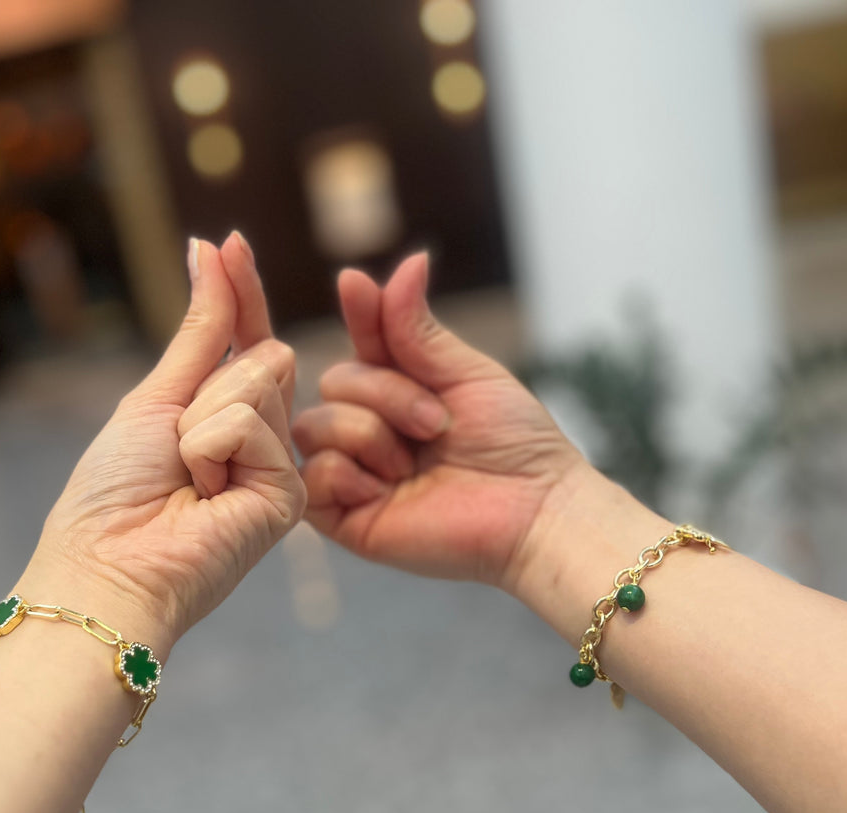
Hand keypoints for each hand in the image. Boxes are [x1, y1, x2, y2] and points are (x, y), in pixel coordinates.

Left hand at [20, 233, 303, 654]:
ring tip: (187, 478)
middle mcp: (259, 441)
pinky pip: (253, 424)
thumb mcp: (154, 396)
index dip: (239, 291)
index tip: (228, 240)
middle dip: (209, 382)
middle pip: (263, 354)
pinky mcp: (291, 495)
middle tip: (176, 444)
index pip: (245, 340)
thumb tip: (210, 248)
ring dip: (201, 422)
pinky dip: (212, 448)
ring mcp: (278, 467)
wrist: (108, 566)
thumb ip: (200, 331)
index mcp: (224, 418)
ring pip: (260, 380)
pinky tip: (205, 495)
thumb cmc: (114, 494)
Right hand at [293, 252, 582, 591]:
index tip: (355, 284)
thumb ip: (418, 326)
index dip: (358, 312)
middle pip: (333, 381)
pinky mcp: (344, 518)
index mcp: (398, 392)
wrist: (534, 510)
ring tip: (415, 465)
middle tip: (438, 426)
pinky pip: (312, 476)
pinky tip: (388, 489)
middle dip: (386, 395)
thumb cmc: (514, 443)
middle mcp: (369, 429)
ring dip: (370, 436)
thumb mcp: (465, 371)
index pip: (361, 342)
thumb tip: (408, 260)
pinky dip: (348, 474)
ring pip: (314, 426)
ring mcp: (354, 474)